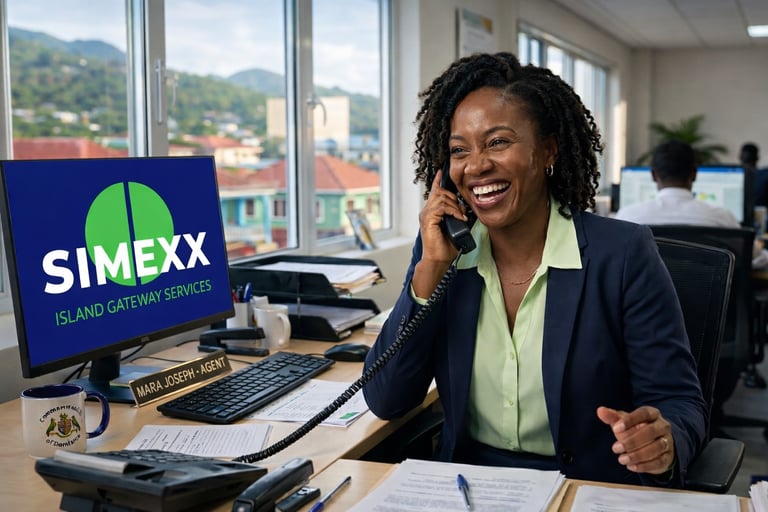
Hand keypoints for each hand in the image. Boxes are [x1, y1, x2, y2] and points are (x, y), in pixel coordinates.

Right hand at [412, 169, 468, 296]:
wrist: (438, 260)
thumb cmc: (446, 247)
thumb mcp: (456, 227)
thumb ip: (457, 216)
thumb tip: (466, 208)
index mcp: (432, 212)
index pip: (434, 192)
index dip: (438, 181)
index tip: (441, 172)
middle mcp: (427, 211)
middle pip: (440, 192)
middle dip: (454, 197)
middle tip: (462, 210)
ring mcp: (426, 215)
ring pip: (441, 198)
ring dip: (455, 205)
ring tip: (461, 216)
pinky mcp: (428, 220)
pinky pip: (441, 207)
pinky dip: (453, 211)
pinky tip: (458, 218)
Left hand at [596, 405, 674, 474]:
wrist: (654, 443)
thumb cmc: (636, 429)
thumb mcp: (624, 422)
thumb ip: (612, 417)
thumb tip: (600, 411)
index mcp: (652, 413)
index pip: (643, 413)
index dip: (630, 420)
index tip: (615, 428)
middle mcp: (662, 426)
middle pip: (650, 431)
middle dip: (632, 441)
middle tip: (616, 448)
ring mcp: (667, 442)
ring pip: (656, 448)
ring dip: (637, 455)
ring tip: (621, 459)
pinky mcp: (667, 457)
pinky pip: (659, 461)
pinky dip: (644, 465)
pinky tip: (631, 466)